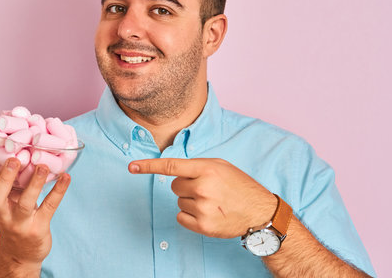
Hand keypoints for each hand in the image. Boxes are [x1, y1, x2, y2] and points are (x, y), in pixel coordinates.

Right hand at [0, 144, 70, 266]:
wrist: (21, 254)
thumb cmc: (15, 217)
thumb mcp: (7, 200)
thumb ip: (10, 180)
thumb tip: (19, 146)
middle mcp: (2, 213)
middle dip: (3, 178)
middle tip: (13, 159)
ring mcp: (20, 222)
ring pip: (25, 203)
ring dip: (34, 183)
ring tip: (43, 166)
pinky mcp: (38, 228)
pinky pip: (49, 207)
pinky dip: (58, 191)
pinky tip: (66, 177)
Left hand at [129, 158, 276, 238]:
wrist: (259, 212)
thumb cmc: (239, 186)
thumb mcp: (221, 166)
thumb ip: (197, 166)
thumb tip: (173, 171)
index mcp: (207, 169)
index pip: (171, 166)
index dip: (149, 166)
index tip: (132, 167)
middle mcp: (203, 187)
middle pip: (174, 186)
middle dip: (185, 186)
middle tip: (205, 189)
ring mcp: (202, 208)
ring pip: (178, 202)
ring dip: (190, 201)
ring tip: (211, 202)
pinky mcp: (203, 226)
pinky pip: (181, 217)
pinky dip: (189, 216)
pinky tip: (207, 213)